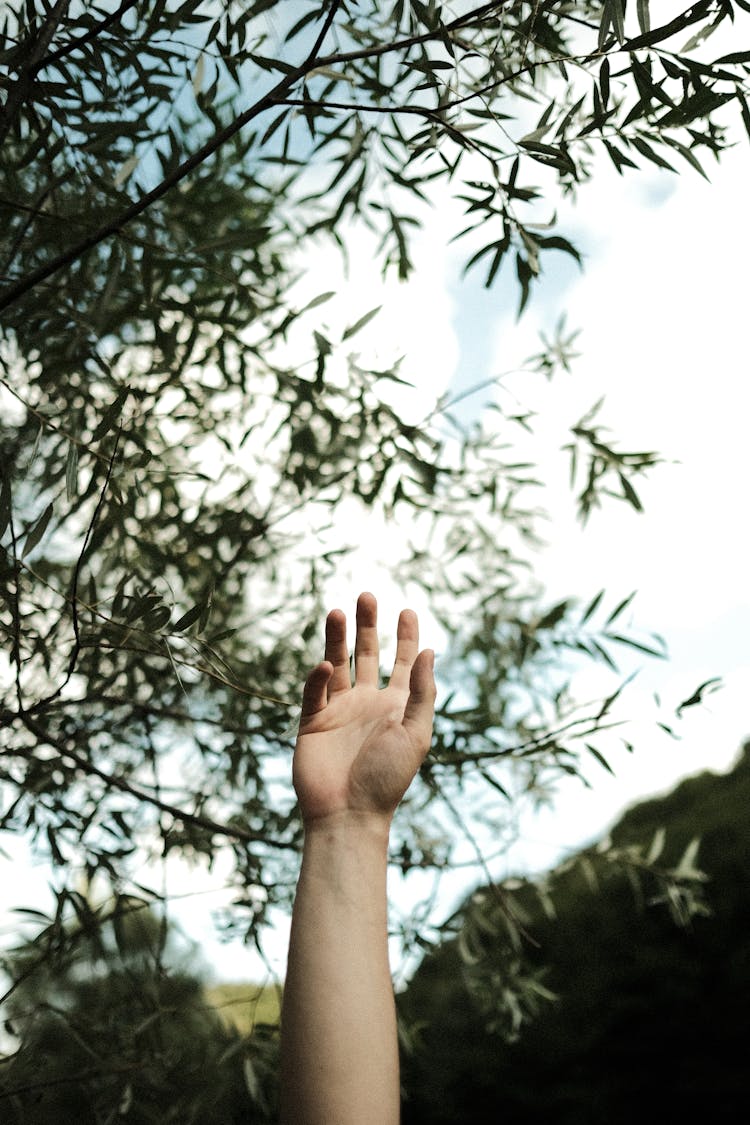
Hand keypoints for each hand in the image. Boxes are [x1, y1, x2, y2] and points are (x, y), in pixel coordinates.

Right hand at [293, 592, 435, 825]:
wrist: (349, 815)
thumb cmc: (388, 779)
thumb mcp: (415, 733)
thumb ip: (422, 692)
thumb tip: (431, 651)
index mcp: (396, 706)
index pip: (403, 663)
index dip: (406, 637)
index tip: (408, 610)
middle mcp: (367, 703)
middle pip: (366, 654)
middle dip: (368, 626)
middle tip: (367, 595)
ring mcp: (339, 711)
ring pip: (337, 664)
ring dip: (337, 638)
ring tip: (338, 610)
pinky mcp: (313, 722)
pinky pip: (314, 692)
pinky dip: (317, 676)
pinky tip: (325, 664)